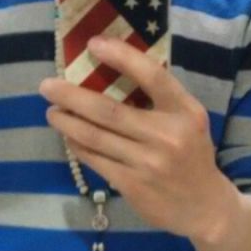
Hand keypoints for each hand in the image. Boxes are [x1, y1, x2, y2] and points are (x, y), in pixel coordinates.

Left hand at [39, 36, 234, 240]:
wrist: (203, 206)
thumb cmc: (191, 153)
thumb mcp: (188, 119)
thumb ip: (161, 98)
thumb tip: (113, 69)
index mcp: (185, 112)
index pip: (153, 77)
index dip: (122, 57)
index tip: (93, 44)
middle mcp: (167, 136)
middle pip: (108, 111)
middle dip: (71, 96)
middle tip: (47, 86)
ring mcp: (148, 163)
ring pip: (95, 136)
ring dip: (66, 122)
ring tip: (51, 111)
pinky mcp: (132, 186)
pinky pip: (95, 159)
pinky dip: (77, 145)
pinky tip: (68, 136)